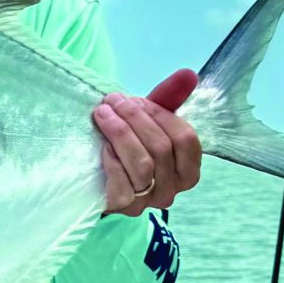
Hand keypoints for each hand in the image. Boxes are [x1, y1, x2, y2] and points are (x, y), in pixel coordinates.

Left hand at [94, 68, 200, 215]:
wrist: (95, 180)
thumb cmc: (128, 147)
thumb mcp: (148, 122)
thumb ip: (169, 99)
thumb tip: (188, 73)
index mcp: (188, 170)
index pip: (185, 138)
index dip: (159, 115)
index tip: (134, 99)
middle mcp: (173, 190)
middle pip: (161, 148)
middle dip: (134, 118)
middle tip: (111, 101)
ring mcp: (149, 202)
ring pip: (142, 164)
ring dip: (120, 133)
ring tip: (102, 114)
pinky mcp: (123, 209)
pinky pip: (122, 183)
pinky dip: (112, 160)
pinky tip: (102, 146)